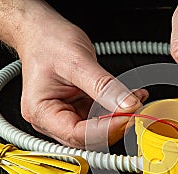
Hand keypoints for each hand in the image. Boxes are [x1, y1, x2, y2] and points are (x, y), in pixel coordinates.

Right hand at [17, 16, 147, 149]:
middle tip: (135, 109)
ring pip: (98, 130)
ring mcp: (66, 116)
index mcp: (41, 112)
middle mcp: (51, 119)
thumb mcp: (77, 61)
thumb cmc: (48, 43)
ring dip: (119, 118)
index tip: (127, 116)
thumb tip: (128, 105)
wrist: (42, 32)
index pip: (77, 134)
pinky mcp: (79, 110)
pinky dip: (118, 109)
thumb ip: (103, 86)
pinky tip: (130, 97)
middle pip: (88, 138)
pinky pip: (101, 117)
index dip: (105, 129)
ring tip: (136, 99)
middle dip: (114, 125)